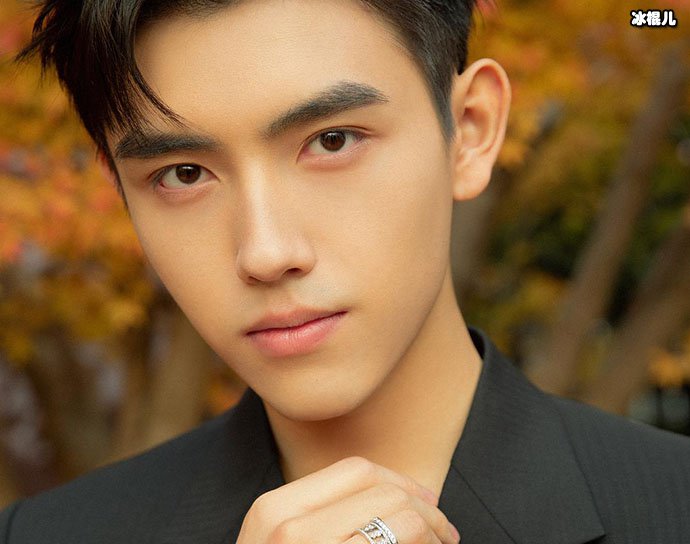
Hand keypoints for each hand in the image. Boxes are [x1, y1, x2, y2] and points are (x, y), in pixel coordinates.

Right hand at [236, 456, 460, 542]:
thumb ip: (322, 516)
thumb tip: (397, 498)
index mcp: (274, 509)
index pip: (356, 470)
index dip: (399, 480)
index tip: (424, 498)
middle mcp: (291, 529)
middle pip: (385, 492)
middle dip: (426, 507)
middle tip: (445, 529)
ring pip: (403, 519)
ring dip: (434, 530)